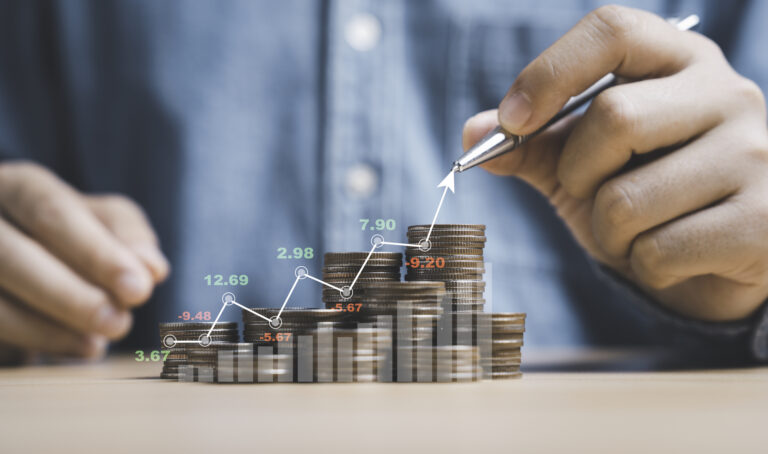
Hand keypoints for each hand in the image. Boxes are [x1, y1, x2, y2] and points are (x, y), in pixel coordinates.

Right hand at [0, 161, 168, 360]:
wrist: (15, 249)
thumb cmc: (68, 231)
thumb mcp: (104, 220)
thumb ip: (129, 238)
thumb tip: (152, 270)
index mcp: (17, 187)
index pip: (53, 212)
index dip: (96, 253)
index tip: (138, 289)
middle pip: (14, 257)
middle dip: (71, 297)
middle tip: (118, 324)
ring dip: (48, 330)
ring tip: (97, 344)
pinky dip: (31, 344)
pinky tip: (72, 349)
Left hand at [463, 6, 767, 321]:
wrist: (713, 261)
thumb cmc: (643, 197)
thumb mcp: (580, 164)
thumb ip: (531, 145)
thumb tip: (471, 132)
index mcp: (679, 61)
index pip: (611, 32)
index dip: (550, 73)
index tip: (511, 121)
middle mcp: (728, 94)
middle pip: (613, 117)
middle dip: (576, 172)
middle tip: (589, 191)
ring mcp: (755, 155)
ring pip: (627, 199)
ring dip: (606, 232)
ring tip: (635, 232)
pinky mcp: (763, 221)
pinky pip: (658, 250)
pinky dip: (641, 266)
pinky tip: (671, 259)